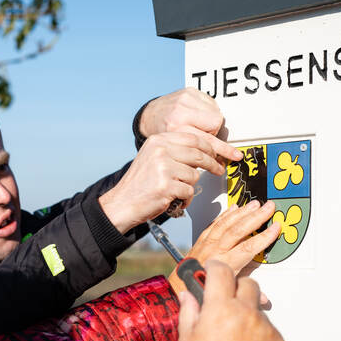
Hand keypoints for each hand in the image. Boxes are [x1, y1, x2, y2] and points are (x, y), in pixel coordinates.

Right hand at [100, 132, 236, 231]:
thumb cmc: (140, 183)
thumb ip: (174, 150)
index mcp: (157, 141)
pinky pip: (189, 191)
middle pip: (198, 154)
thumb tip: (204, 151)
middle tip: (218, 169)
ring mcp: (162, 168)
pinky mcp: (166, 186)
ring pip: (194, 175)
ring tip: (179, 191)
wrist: (123, 203)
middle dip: (212, 164)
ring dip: (190, 186)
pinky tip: (175, 200)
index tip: (215, 155)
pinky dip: (186, 199)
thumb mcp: (153, 157)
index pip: (192, 138)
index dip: (208, 147)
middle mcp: (160, 151)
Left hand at [139, 87, 240, 163]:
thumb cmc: (163, 131)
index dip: (222, 150)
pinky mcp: (190, 91)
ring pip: (216, 113)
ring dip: (211, 122)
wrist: (150, 115)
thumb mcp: (176, 147)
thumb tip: (220, 161)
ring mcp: (185, 99)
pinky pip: (212, 103)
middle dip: (213, 133)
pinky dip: (209, 111)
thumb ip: (197, 152)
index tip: (234, 156)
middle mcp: (180, 113)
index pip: (207, 141)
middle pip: (215, 124)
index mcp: (176, 129)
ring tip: (199, 124)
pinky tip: (199, 115)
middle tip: (205, 135)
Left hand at [168, 201, 279, 303]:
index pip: (248, 248)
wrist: (178, 285)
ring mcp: (207, 242)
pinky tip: (235, 208)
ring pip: (227, 223)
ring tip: (256, 204)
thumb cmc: (200, 288)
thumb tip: (263, 298)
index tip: (276, 228)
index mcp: (224, 264)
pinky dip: (226, 214)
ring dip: (243, 212)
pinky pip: (215, 223)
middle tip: (269, 207)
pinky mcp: (202, 238)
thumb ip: (245, 291)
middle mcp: (215, 250)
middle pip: (239, 230)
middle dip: (256, 217)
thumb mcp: (225, 293)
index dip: (264, 237)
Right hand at [177, 260, 285, 340]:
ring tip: (234, 338)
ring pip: (258, 308)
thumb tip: (188, 295)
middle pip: (248, 284)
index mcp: (220, 308)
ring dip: (248, 313)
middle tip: (226, 302)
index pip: (221, 271)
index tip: (212, 269)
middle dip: (237, 288)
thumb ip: (189, 311)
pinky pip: (268, 329)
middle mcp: (246, 312)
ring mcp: (264, 327)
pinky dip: (258, 334)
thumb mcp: (187, 340)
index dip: (215, 267)